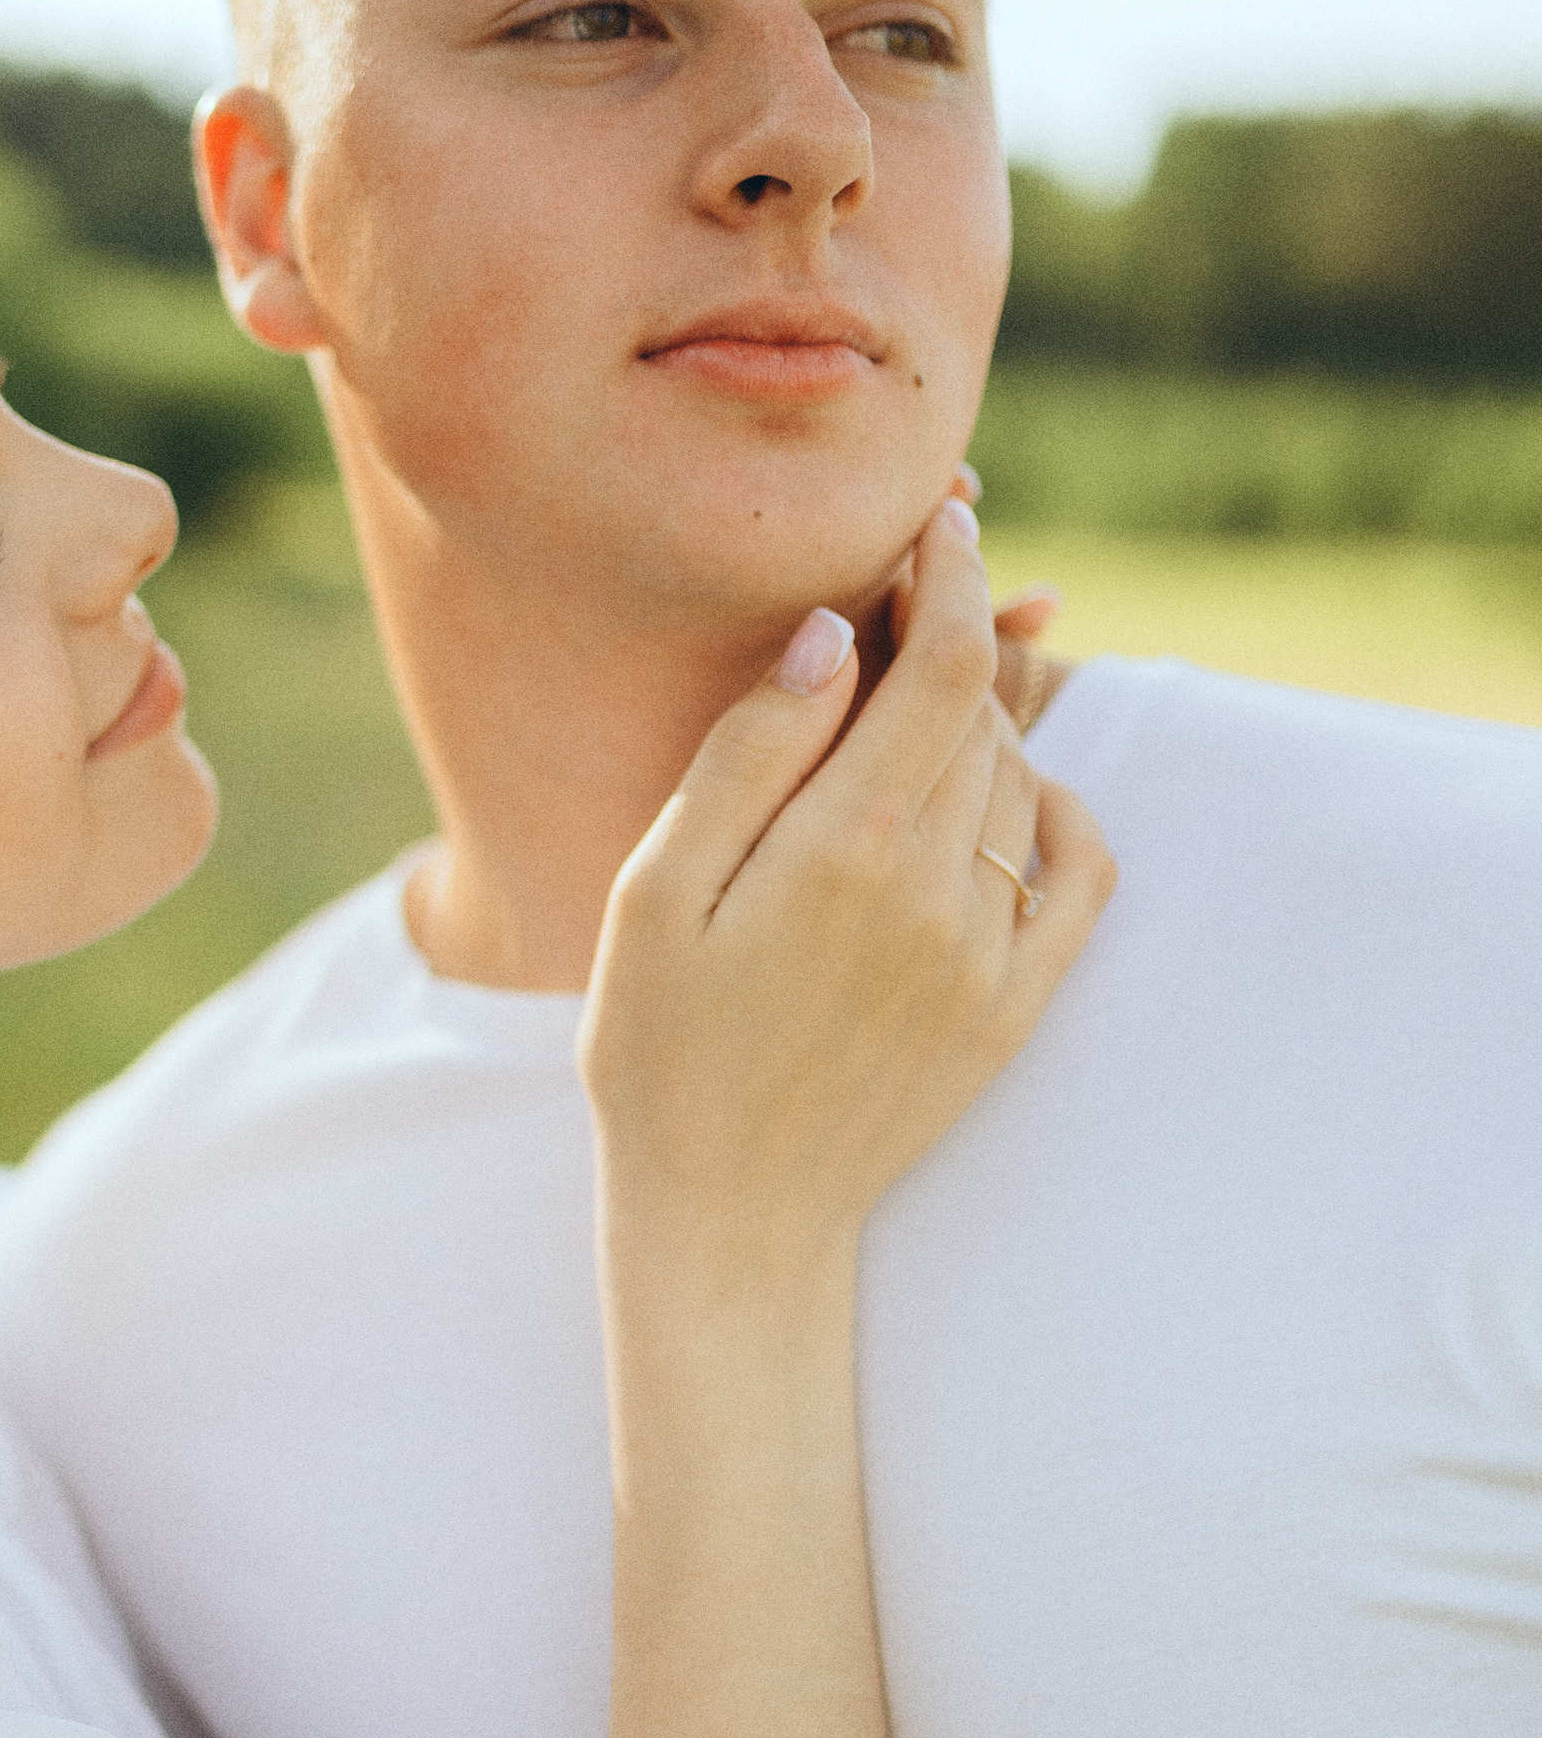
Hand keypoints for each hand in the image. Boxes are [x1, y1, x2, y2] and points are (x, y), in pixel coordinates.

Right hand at [579, 497, 1114, 1279]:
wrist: (727, 1216)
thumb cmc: (659, 1054)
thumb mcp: (654, 895)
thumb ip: (745, 757)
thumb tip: (831, 634)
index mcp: (846, 847)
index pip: (939, 659)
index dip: (948, 570)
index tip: (938, 521)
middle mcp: (940, 889)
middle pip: (983, 708)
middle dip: (951, 642)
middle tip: (901, 612)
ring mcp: (991, 953)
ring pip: (1020, 778)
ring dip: (979, 726)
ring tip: (910, 723)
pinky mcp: (1014, 1009)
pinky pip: (1083, 873)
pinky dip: (1062, 813)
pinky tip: (1011, 803)